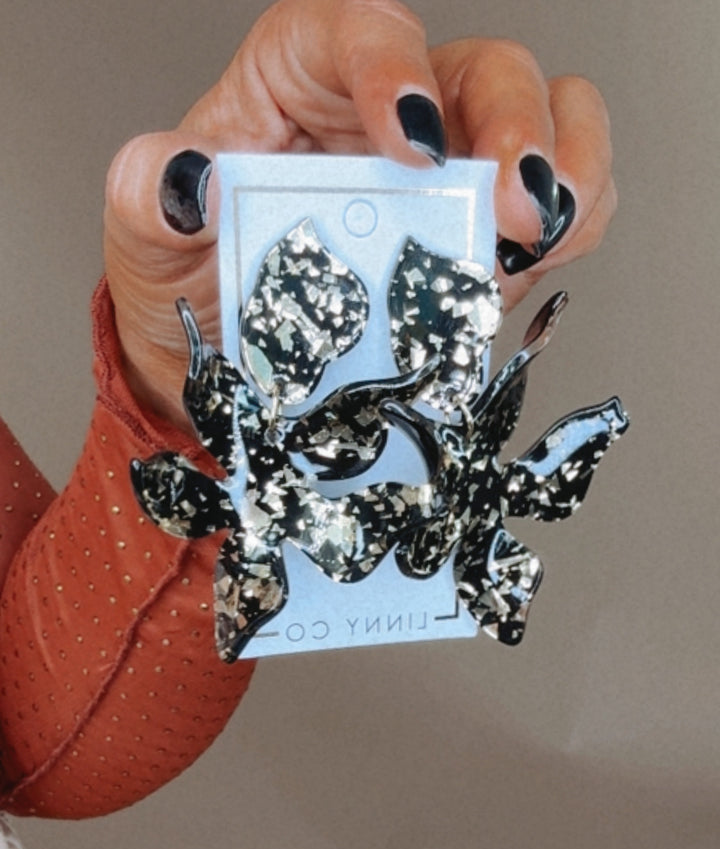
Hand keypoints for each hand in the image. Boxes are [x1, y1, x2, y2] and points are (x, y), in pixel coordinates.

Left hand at [104, 0, 615, 429]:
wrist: (228, 364)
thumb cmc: (190, 280)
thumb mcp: (145, 239)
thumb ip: (149, 195)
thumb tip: (185, 175)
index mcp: (301, 78)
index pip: (363, 28)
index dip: (397, 67)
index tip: (411, 140)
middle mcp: (389, 111)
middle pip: (481, 69)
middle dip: (513, 126)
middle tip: (511, 203)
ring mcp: (448, 175)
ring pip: (546, 119)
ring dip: (568, 169)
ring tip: (544, 233)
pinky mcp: (483, 240)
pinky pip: (557, 208)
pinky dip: (571, 229)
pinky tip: (539, 262)